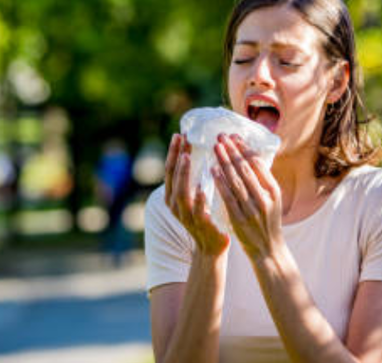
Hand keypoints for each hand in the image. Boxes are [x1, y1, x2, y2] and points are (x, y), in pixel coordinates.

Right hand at [164, 133, 229, 256]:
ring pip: (181, 192)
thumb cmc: (205, 216)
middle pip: (172, 177)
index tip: (179, 134)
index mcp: (172, 196)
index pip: (170, 169)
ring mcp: (185, 216)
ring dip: (183, 174)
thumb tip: (194, 151)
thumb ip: (192, 178)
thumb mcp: (194, 195)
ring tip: (187, 157)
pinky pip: (197, 211)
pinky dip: (199, 200)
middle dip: (176, 156)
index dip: (174, 152)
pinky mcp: (199, 225)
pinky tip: (202, 189)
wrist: (211, 246)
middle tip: (181, 138)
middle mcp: (175, 205)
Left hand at [211, 133, 283, 261]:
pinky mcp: (239, 219)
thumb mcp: (272, 200)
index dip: (245, 148)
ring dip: (224, 162)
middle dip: (233, 150)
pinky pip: (228, 197)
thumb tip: (250, 157)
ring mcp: (252, 209)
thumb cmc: (268, 221)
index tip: (234, 136)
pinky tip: (213, 170)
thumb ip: (262, 182)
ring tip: (216, 147)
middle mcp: (264, 198)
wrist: (268, 250)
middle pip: (246, 169)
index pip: (259, 164)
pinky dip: (220, 182)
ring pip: (236, 180)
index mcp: (274, 190)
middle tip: (221, 136)